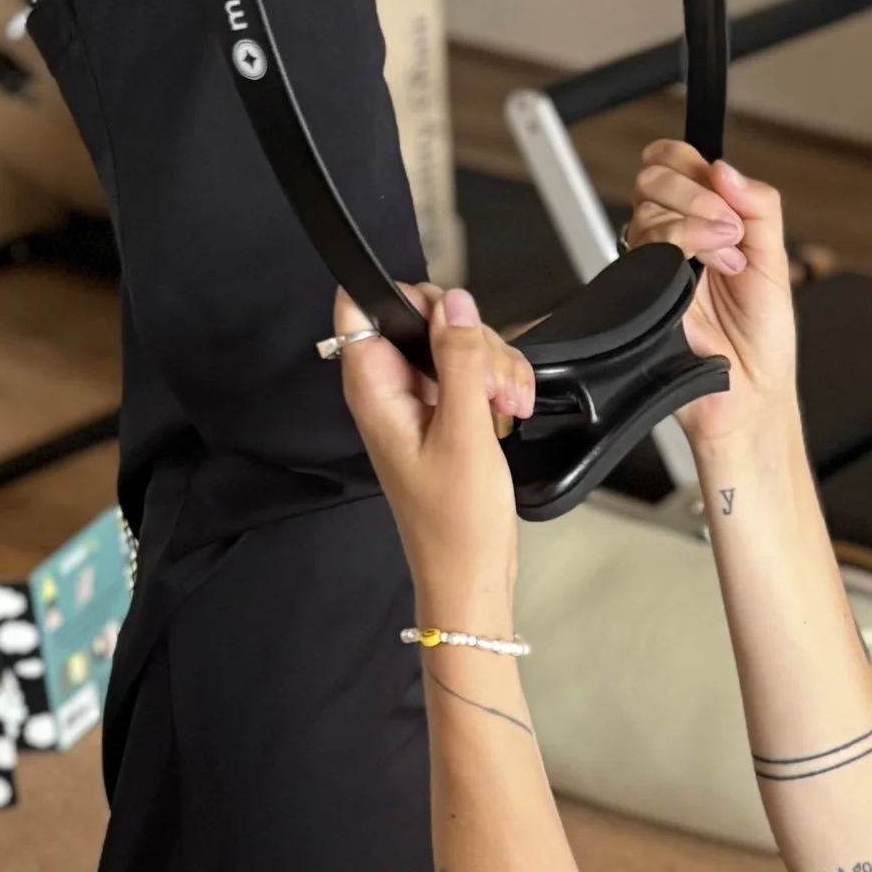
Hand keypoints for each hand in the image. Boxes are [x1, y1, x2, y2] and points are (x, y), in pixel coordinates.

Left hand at [338, 283, 535, 616]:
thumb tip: (456, 304)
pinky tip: (510, 412)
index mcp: (375, 390)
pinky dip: (500, 385)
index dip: (406, 298)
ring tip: (507, 407)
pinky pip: (475, 373)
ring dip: (495, 366)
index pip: (360, 308)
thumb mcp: (465, 433)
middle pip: (428, 319)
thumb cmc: (455, 523)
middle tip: (490, 385)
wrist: (472, 573)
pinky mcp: (448, 414)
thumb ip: (460, 361)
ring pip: (459, 344)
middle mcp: (392, 390)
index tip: (448, 320)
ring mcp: (421, 401)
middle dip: (473, 341)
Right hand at [626, 142, 798, 450]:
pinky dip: (683, 245)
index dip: (690, 164)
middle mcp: (672, 239)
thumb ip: (758, 206)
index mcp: (702, 223)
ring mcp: (652, 263)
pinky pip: (643, 246)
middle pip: (653, 178)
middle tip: (731, 230)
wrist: (751, 389)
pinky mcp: (641, 288)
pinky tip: (711, 272)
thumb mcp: (775, 258)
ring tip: (730, 261)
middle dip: (696, 195)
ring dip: (697, 225)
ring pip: (647, 209)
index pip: (673, 164)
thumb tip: (725, 168)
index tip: (722, 189)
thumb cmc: (761, 336)